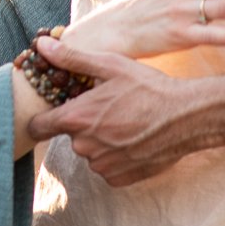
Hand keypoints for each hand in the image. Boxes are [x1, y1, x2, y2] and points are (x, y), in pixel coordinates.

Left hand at [24, 37, 207, 185]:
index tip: (52, 112)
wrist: (186, 118)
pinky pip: (107, 166)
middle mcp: (85, 147)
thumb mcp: (110, 66)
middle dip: (83, 123)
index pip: (38, 126)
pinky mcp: (119, 178)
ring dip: (101, 140)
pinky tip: (133, 139)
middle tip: (108, 108)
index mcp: (77, 119)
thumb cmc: (148, 88)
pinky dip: (116, 155)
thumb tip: (41, 46)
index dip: (42, 118)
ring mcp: (102, 165)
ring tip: (125, 122)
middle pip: (70, 135)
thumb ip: (71, 58)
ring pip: (90, 151)